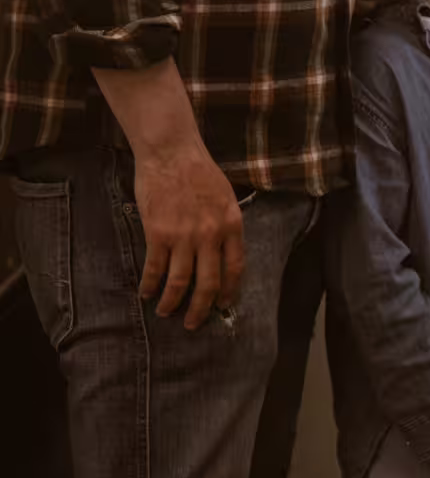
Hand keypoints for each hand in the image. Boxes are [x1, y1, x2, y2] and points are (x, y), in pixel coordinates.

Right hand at [132, 142, 244, 328]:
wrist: (172, 154)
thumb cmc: (199, 172)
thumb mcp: (226, 198)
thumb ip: (225, 225)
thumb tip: (222, 251)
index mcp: (232, 225)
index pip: (235, 268)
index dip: (229, 291)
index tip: (223, 305)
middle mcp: (211, 235)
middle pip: (208, 282)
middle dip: (201, 308)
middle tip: (194, 324)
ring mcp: (184, 236)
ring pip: (180, 281)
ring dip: (172, 301)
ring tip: (165, 312)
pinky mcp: (158, 233)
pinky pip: (155, 268)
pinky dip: (150, 284)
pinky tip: (146, 292)